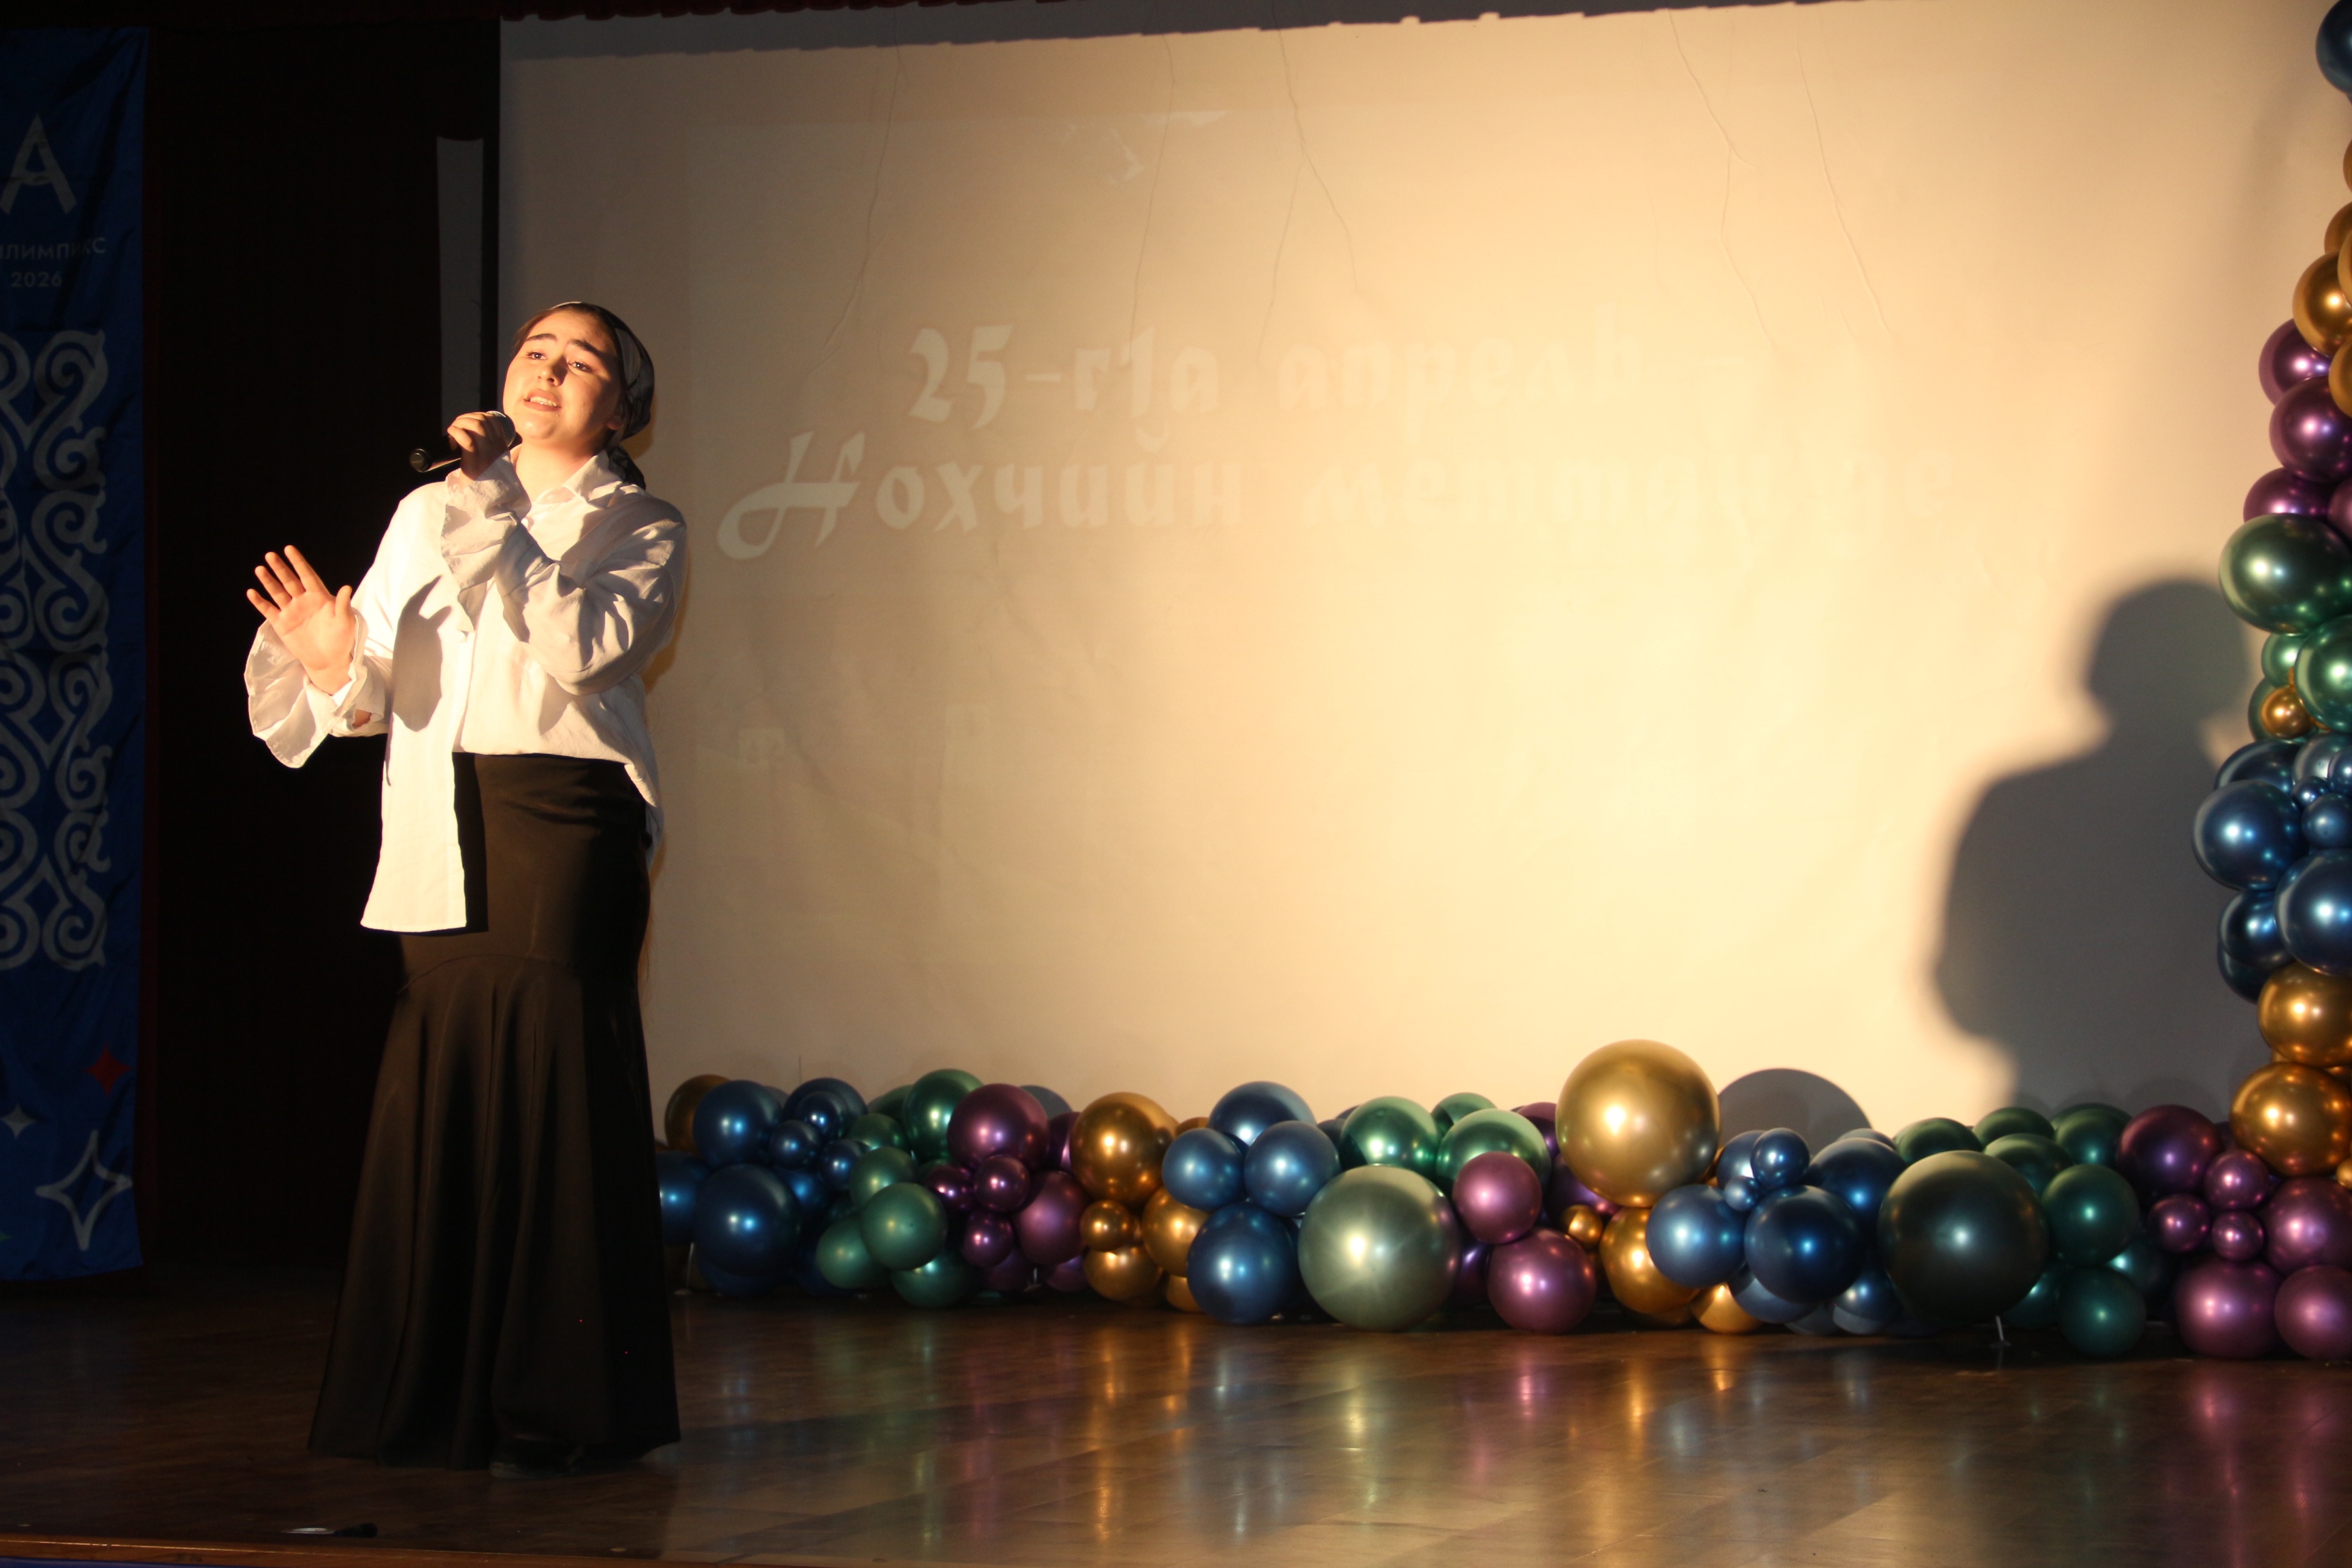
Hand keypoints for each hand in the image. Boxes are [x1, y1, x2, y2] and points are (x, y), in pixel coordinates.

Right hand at [247, 546, 355, 693]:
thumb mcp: (345, 622)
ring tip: (260, 569)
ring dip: (269, 581)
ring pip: (277, 592)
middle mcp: (303, 601)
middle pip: (289, 581)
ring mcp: (291, 611)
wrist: (329, 660)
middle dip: (280, 568)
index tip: (289, 549)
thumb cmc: (341, 639)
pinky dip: (260, 602)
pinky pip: (268, 610)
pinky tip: (251, 592)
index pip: (307, 576)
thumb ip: (342, 605)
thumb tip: (346, 587)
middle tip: (270, 555)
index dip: (298, 563)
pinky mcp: (282, 623)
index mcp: (319, 597)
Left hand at [446, 411, 512, 480]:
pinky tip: (451, 433)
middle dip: (467, 417)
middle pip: (484, 420)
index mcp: (501, 449)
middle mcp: (496, 450)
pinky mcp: (474, 463)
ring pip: (476, 426)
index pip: (493, 421)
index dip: (479, 415)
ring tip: (454, 429)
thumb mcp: (493, 466)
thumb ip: (488, 453)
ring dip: (461, 422)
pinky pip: (466, 439)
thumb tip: (472, 440)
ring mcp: (486, 456)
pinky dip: (456, 431)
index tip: (468, 421)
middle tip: (457, 425)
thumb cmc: (486, 486)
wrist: (489, 505)